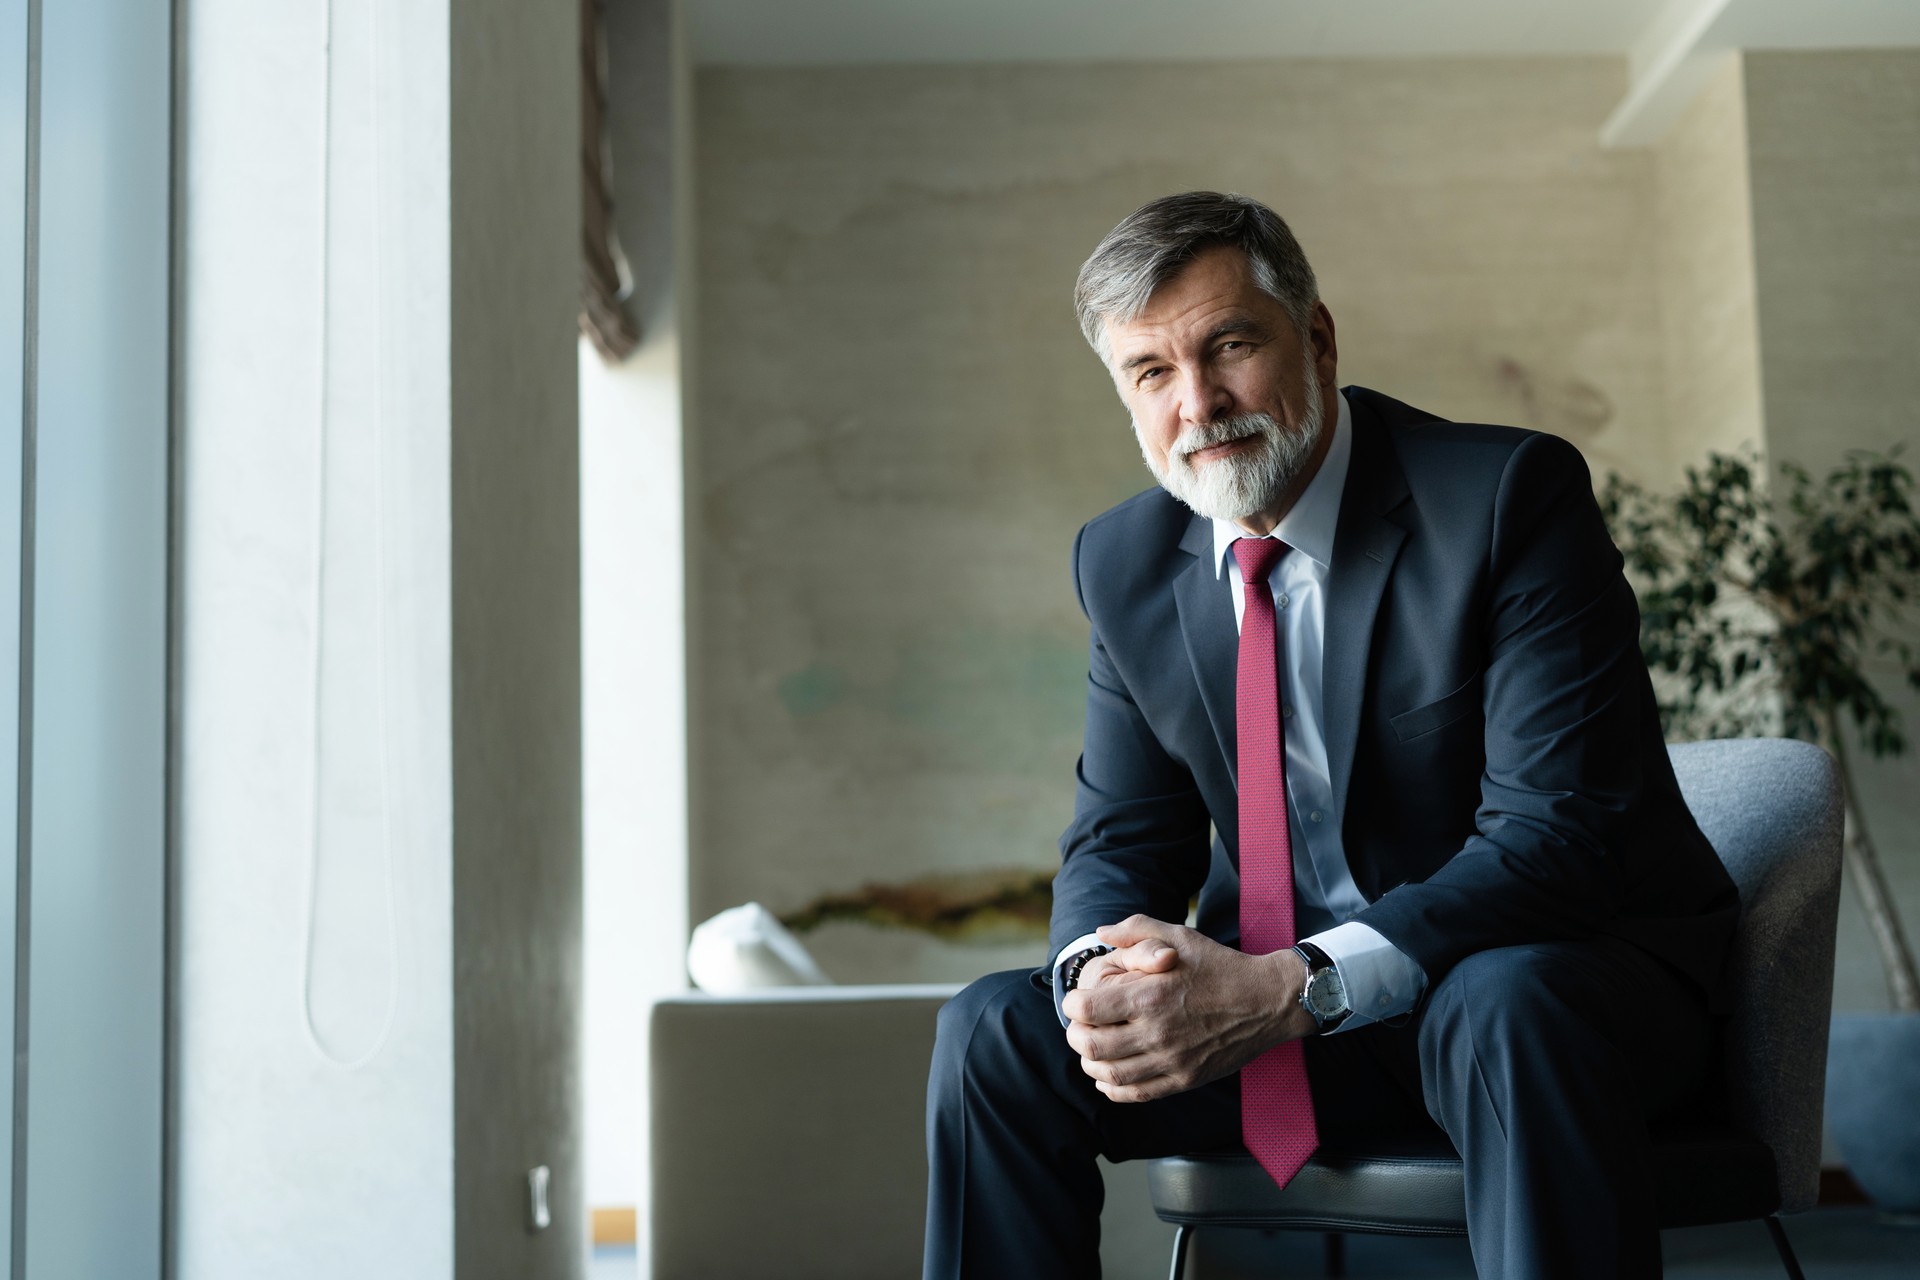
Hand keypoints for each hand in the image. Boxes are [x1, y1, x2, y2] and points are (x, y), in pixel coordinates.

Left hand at [1062, 915, 1314, 1102]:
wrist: (1268, 1001)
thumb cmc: (1221, 966)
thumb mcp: (1180, 936)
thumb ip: (1136, 931)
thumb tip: (1101, 933)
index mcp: (1150, 996)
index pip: (1085, 1010)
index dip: (1072, 1004)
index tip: (1078, 1000)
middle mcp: (1157, 1032)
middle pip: (1090, 1045)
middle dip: (1076, 1035)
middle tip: (1080, 1026)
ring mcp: (1172, 1061)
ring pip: (1109, 1074)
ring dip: (1091, 1063)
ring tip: (1093, 1049)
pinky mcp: (1185, 1080)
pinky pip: (1136, 1093)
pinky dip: (1113, 1087)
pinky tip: (1110, 1075)